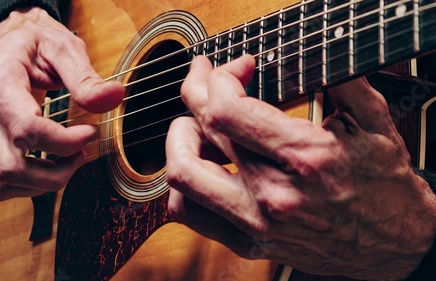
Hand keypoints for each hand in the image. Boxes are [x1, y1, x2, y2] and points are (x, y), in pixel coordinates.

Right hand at [0, 7, 123, 200]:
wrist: (8, 42)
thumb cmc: (35, 44)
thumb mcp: (64, 48)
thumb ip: (86, 78)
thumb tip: (112, 98)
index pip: (25, 129)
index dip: (65, 142)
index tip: (91, 133)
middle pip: (12, 165)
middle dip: (57, 170)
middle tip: (83, 151)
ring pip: (1, 183)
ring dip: (43, 182)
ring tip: (69, 161)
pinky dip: (27, 185)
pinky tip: (49, 166)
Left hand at [166, 55, 435, 279]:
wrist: (394, 244)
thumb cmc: (386, 187)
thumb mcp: (376, 123)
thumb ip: (340, 80)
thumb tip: (314, 51)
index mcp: (304, 156)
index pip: (226, 109)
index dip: (220, 79)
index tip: (235, 70)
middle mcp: (274, 192)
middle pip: (198, 134)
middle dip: (193, 94)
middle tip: (203, 83)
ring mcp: (257, 222)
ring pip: (183, 177)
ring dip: (179, 141)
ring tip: (195, 126)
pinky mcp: (250, 243)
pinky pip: (191, 214)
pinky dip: (183, 184)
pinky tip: (202, 167)